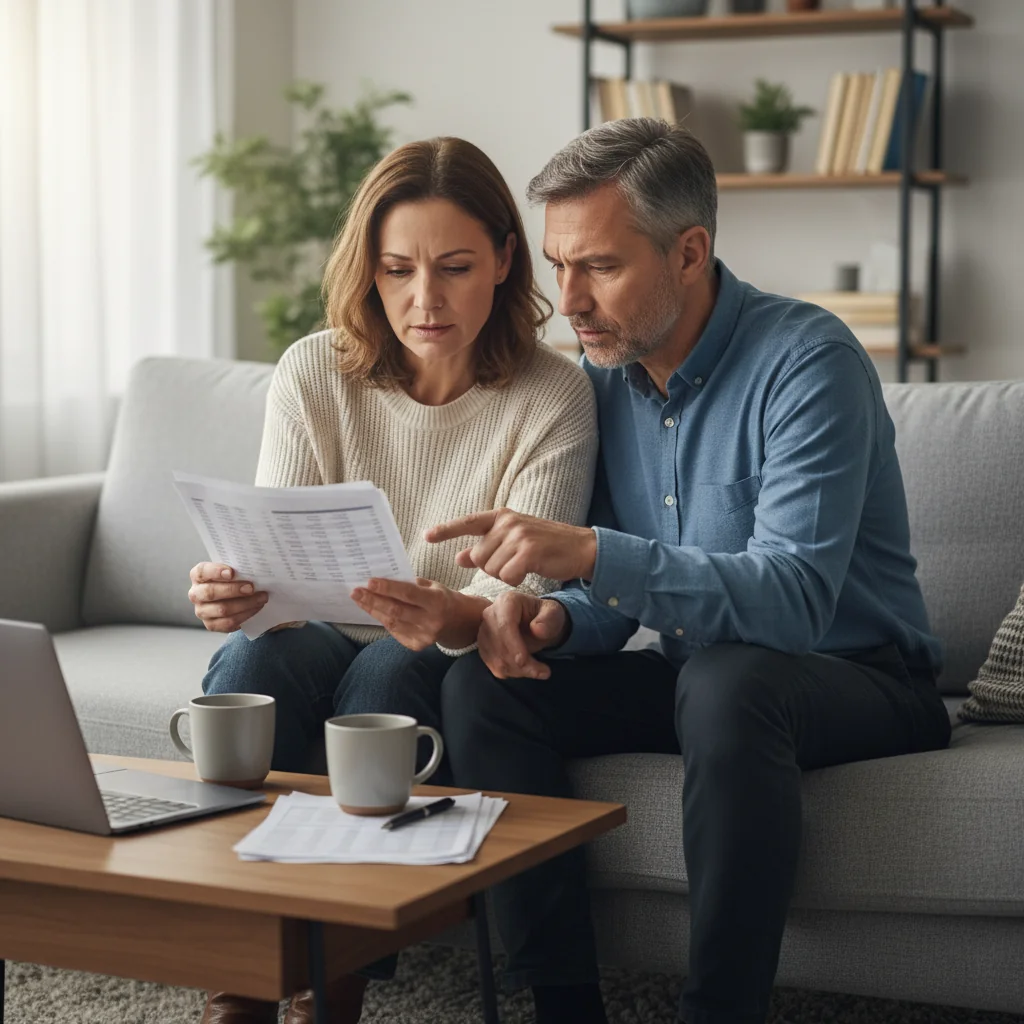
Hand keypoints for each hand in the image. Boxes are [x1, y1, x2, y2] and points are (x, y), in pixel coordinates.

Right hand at [188, 562, 267, 632]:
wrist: (234, 598)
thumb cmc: (233, 580)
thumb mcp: (233, 571)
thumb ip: (238, 568)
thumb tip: (255, 567)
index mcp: (198, 576)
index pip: (202, 572)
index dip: (215, 571)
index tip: (232, 572)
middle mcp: (196, 594)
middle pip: (211, 592)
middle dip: (233, 590)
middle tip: (251, 587)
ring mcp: (202, 611)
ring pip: (222, 609)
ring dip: (245, 604)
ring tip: (261, 598)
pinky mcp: (211, 625)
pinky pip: (228, 622)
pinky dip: (245, 615)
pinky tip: (256, 608)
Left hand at [351, 577, 474, 651]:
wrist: (459, 622)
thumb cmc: (441, 598)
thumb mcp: (432, 586)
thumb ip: (410, 584)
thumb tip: (382, 579)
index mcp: (437, 601)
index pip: (408, 594)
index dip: (388, 588)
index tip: (369, 582)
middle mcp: (432, 621)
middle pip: (396, 610)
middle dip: (373, 600)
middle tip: (356, 591)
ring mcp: (425, 636)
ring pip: (392, 622)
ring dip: (373, 610)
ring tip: (360, 599)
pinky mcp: (418, 645)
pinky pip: (395, 631)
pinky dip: (383, 620)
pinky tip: (374, 611)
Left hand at [425, 510, 596, 585]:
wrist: (580, 548)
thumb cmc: (545, 547)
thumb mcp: (514, 542)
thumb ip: (486, 548)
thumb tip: (459, 556)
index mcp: (501, 517)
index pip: (468, 522)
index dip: (446, 530)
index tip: (426, 536)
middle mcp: (508, 522)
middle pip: (479, 557)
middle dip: (492, 567)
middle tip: (515, 562)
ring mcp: (519, 535)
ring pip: (492, 569)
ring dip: (506, 574)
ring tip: (525, 565)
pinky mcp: (529, 551)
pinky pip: (507, 576)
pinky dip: (516, 580)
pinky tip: (530, 571)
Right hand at [478, 593, 567, 679]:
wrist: (536, 624)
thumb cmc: (545, 616)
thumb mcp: (554, 613)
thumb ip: (549, 620)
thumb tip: (537, 630)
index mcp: (507, 602)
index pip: (504, 625)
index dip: (513, 645)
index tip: (524, 661)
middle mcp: (490, 615)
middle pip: (498, 644)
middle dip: (520, 663)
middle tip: (544, 672)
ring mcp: (484, 632)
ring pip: (496, 658)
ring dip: (519, 671)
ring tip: (540, 671)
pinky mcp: (484, 648)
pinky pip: (494, 666)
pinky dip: (512, 673)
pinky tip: (527, 669)